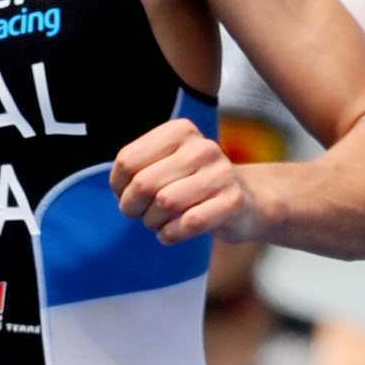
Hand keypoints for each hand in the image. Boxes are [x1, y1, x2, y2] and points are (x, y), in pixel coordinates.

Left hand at [109, 115, 252, 245]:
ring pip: (165, 203)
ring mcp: (221, 173)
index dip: (119, 185)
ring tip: (158, 222)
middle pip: (144, 184)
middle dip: (132, 207)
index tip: (125, 194)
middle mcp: (202, 147)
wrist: (245, 199)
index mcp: (180, 130)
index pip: (127, 160)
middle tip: (139, 214)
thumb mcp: (165, 165)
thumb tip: (121, 191)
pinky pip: (189, 223)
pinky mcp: (234, 201)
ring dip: (153, 222)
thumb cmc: (192, 184)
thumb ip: (138, 169)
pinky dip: (171, 234)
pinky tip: (171, 233)